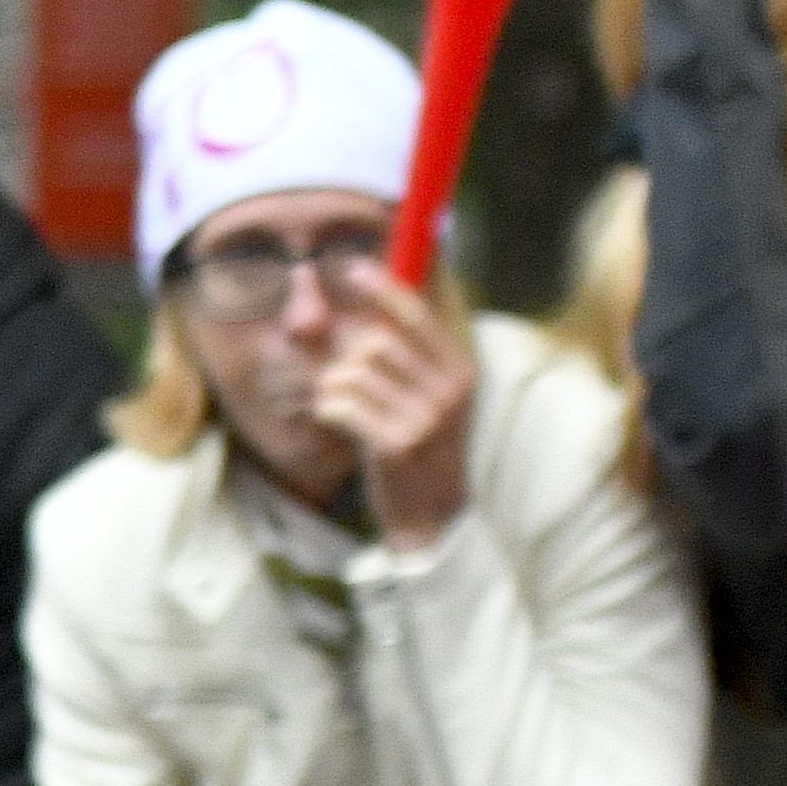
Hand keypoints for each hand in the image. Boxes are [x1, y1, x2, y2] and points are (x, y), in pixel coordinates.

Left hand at [311, 260, 476, 549]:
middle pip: (374, 343)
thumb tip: (333, 310)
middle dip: (342, 357)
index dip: (382, 288)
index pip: (417, 315)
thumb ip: (384, 355)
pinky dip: (328, 411)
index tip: (351, 268)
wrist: (431, 518)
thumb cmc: (414, 451)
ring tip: (343, 410)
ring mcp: (425, 418)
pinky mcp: (397, 444)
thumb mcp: (415, 398)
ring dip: (331, 388)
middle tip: (337, 380)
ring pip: (350, 373)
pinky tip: (340, 426)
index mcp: (458, 371)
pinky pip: (340, 405)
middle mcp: (447, 390)